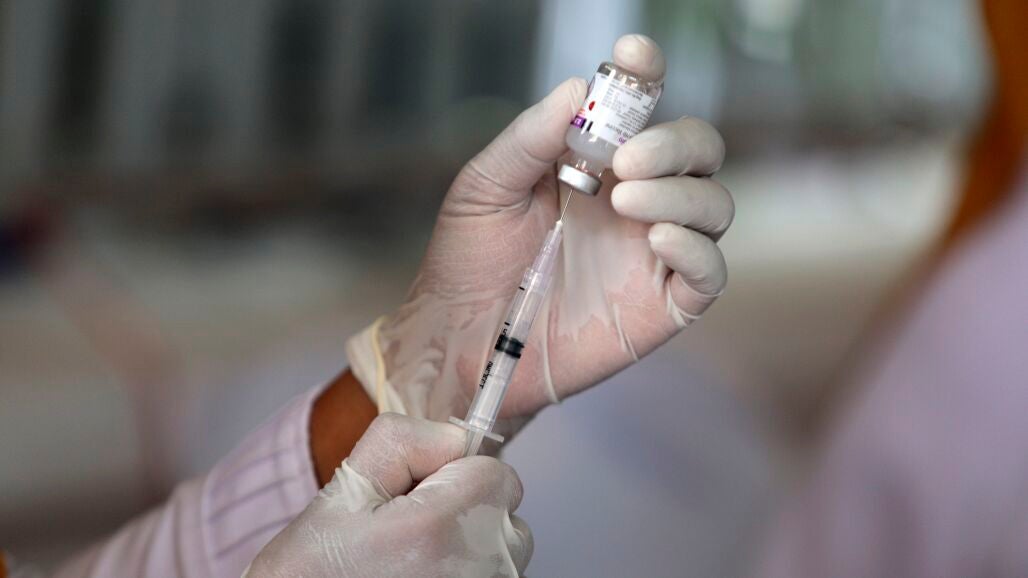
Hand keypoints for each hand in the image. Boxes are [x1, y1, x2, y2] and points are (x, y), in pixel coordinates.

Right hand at [244, 414, 531, 577]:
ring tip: (414, 559)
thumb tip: (455, 437)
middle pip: (504, 510)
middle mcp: (476, 567)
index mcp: (440, 527)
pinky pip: (494, 573)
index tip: (420, 496)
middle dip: (466, 507)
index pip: (497, 472)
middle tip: (410, 530)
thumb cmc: (316, 570)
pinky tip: (423, 576)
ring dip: (471, 543)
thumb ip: (405, 441)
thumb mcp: (346, 488)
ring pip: (503, 546)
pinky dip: (468, 571)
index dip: (456, 474)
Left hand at [347, 34, 731, 437]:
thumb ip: (530, 138)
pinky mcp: (664, 305)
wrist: (458, 343)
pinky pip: (710, 271)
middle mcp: (634, 201)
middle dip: (674, 142)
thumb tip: (578, 87)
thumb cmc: (468, 263)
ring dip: (681, 192)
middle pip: (698, 151)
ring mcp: (653, 253)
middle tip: (625, 159)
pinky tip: (658, 239)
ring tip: (624, 200)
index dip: (646, 76)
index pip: (642, 109)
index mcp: (595, 164)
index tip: (632, 57)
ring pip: (714, 204)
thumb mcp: (485, 188)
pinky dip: (697, 249)